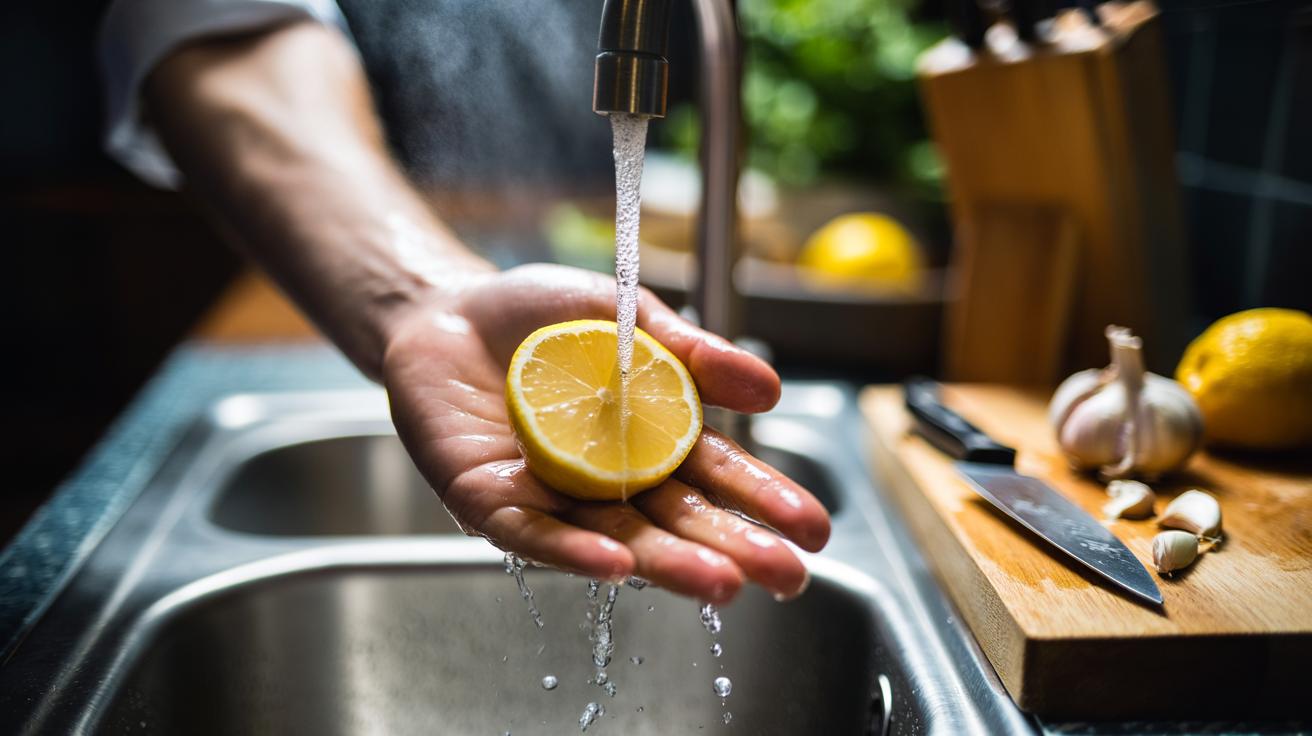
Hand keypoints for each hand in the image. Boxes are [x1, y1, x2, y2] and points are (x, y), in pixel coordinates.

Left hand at [382, 263, 829, 602]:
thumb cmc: (541, 318)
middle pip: (674, 522)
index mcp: (647, 441)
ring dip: (667, 564)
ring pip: (613, 540)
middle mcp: (605, 481)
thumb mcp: (630, 319)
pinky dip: (573, 553)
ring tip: (722, 583)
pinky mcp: (487, 498)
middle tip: (788, 576)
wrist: (449, 306)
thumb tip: (768, 387)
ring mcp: (549, 495)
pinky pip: (532, 533)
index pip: (714, 478)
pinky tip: (618, 566)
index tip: (813, 528)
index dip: (763, 502)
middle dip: (733, 549)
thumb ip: (690, 353)